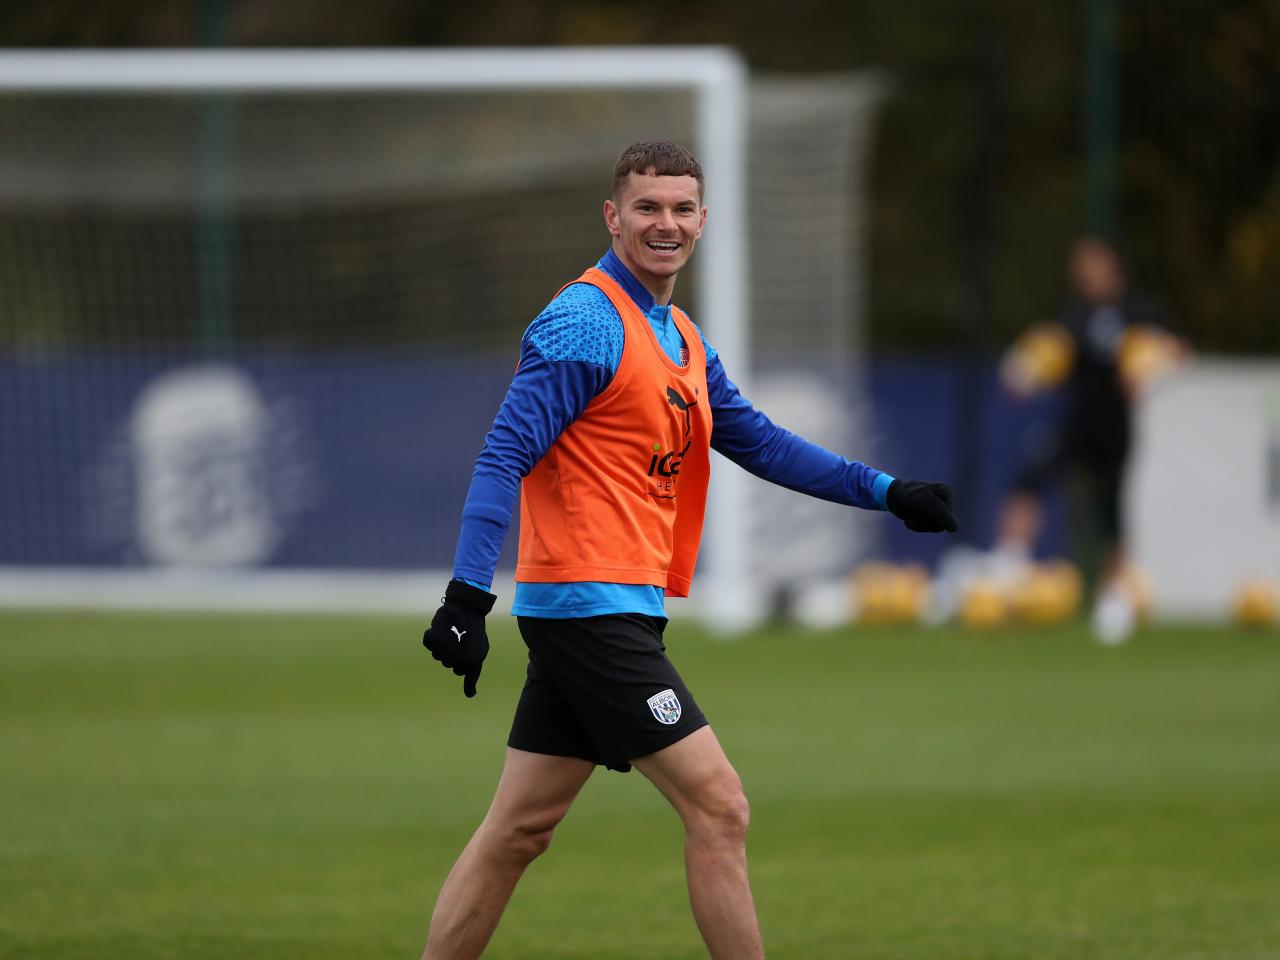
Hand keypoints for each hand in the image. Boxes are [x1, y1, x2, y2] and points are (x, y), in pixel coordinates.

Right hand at [422, 579, 496, 697]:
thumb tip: (470, 695)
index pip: (459, 672)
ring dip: (443, 646)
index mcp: (469, 663)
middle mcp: (455, 658)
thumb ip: (473, 675)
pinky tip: (442, 630)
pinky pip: (429, 644)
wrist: (467, 608)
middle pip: (447, 664)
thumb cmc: (474, 632)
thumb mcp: (479, 654)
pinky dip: (434, 638)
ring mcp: (442, 648)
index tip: (468, 647)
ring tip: (453, 633)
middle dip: (453, 653)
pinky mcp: (432, 639)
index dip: (463, 659)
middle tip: (461, 638)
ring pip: (438, 655)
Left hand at [886, 479, 957, 532]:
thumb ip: (939, 514)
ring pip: (935, 528)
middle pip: (941, 524)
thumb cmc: (907, 497)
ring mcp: (941, 509)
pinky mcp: (933, 516)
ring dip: (919, 525)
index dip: (927, 517)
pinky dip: (917, 526)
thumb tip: (954, 529)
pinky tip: (912, 517)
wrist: (893, 497)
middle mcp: (946, 500)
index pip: (944, 517)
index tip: (917, 505)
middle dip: (923, 523)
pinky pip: (929, 528)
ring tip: (912, 514)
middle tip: (913, 512)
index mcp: (946, 492)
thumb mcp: (923, 503)